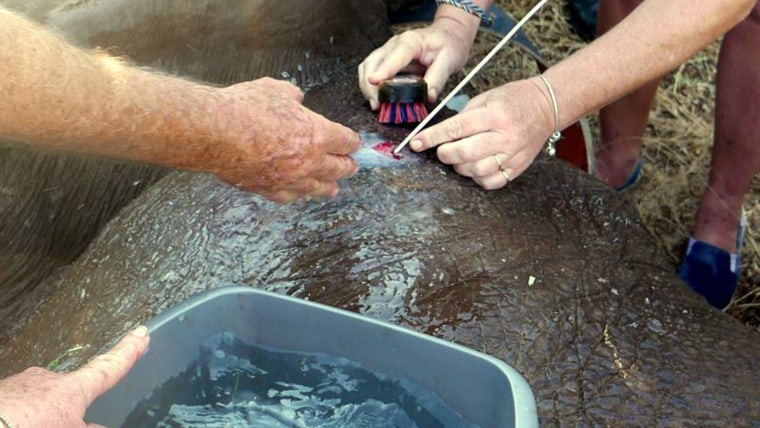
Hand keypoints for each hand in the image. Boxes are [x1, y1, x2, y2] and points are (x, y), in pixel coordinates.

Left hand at [0, 326, 149, 427]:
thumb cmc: (34, 427)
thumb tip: (100, 427)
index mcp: (73, 389)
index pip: (108, 367)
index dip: (127, 352)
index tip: (142, 333)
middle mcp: (48, 379)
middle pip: (67, 388)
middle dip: (67, 403)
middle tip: (64, 421)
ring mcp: (19, 384)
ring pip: (37, 398)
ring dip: (37, 414)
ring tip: (35, 424)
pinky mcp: (0, 391)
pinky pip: (15, 405)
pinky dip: (17, 416)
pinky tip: (17, 422)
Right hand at [206, 78, 360, 202]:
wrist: (215, 133)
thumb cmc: (244, 108)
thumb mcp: (274, 89)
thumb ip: (291, 96)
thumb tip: (296, 98)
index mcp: (317, 134)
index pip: (345, 141)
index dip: (351, 142)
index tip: (353, 143)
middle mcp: (309, 161)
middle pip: (338, 168)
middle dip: (347, 166)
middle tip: (351, 166)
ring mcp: (290, 179)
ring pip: (318, 187)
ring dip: (329, 186)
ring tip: (334, 188)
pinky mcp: (269, 190)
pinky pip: (291, 196)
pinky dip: (299, 194)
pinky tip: (300, 194)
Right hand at [357, 17, 477, 109]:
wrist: (448, 36)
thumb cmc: (448, 45)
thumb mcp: (449, 60)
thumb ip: (438, 78)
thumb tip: (428, 96)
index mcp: (410, 42)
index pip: (393, 57)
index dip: (382, 70)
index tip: (374, 81)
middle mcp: (394, 45)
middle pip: (372, 63)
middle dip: (370, 85)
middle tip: (378, 104)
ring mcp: (388, 52)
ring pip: (367, 67)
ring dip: (367, 87)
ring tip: (377, 104)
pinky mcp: (386, 60)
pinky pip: (371, 72)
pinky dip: (371, 86)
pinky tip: (378, 98)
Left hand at [408, 78, 554, 188]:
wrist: (546, 106)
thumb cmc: (514, 100)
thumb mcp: (486, 98)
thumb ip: (463, 117)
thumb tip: (439, 134)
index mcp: (494, 115)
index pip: (456, 128)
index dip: (432, 137)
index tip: (416, 143)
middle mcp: (504, 136)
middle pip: (464, 154)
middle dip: (444, 154)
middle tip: (441, 150)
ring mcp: (512, 154)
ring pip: (475, 171)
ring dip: (459, 167)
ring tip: (459, 157)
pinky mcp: (517, 168)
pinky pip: (490, 182)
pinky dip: (476, 178)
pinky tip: (475, 167)